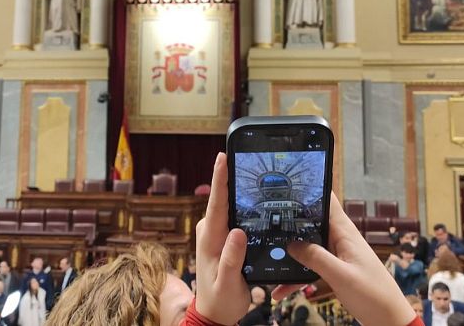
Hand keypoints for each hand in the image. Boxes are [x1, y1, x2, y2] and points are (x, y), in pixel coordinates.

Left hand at [195, 153, 248, 324]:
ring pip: (228, 206)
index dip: (220, 178)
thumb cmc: (221, 301)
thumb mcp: (228, 284)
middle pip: (223, 198)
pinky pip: (232, 215)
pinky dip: (241, 204)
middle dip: (232, 176)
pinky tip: (254, 196)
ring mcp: (215, 233)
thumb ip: (231, 259)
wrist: (214, 314)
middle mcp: (209, 231)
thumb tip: (238, 232)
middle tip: (246, 154)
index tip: (222, 156)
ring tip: (252, 168)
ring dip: (238, 189)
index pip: (216, 204)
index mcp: (209, 239)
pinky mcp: (222, 237)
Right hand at [273, 193, 415, 325]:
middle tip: (263, 219)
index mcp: (344, 232)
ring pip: (307, 246)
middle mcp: (340, 239)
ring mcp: (336, 254)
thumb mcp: (341, 276)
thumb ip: (316, 258)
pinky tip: (280, 288)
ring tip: (267, 256)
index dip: (310, 189)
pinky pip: (310, 267)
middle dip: (290, 221)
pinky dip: (296, 275)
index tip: (287, 185)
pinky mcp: (334, 269)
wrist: (388, 319)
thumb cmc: (373, 295)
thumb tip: (291, 244)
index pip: (327, 200)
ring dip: (290, 252)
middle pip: (311, 222)